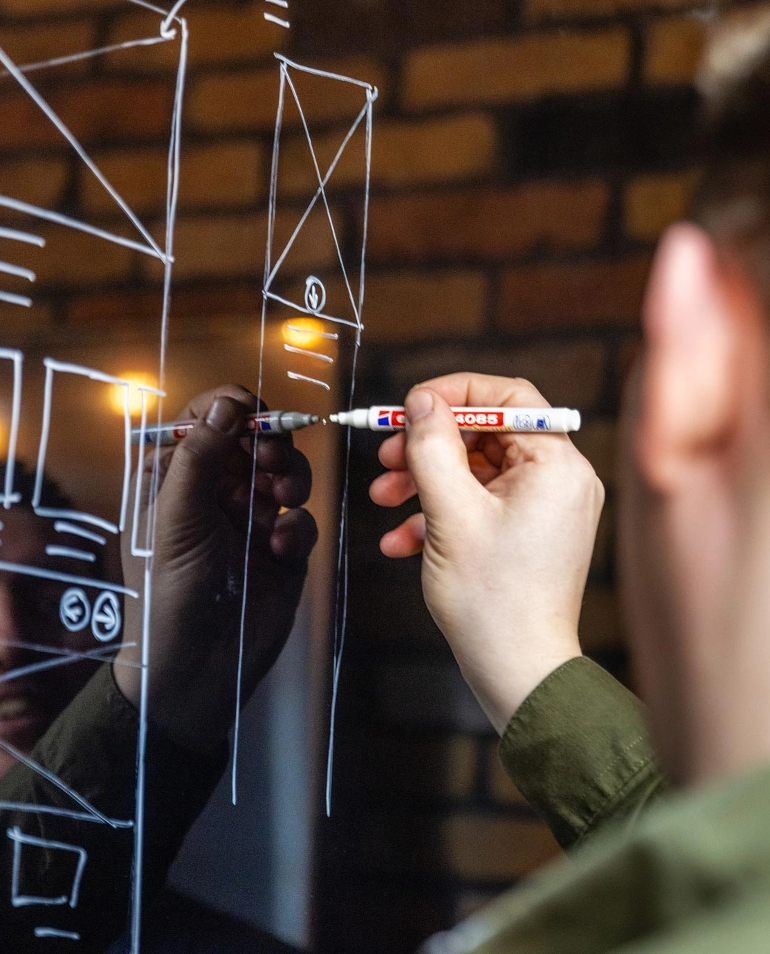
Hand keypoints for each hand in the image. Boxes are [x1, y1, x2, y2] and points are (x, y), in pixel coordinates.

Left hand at [116, 386, 316, 750]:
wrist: (197, 671)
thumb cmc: (168, 595)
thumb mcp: (175, 520)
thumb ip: (198, 458)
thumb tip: (226, 402)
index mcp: (177, 476)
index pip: (210, 418)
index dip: (235, 410)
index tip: (256, 416)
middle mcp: (217, 490)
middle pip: (259, 439)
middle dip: (271, 446)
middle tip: (271, 467)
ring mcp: (253, 519)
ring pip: (288, 473)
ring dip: (291, 480)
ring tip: (281, 504)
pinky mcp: (283, 550)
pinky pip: (303, 519)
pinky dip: (296, 529)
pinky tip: (279, 551)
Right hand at [370, 373, 603, 732]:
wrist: (517, 672)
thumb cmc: (493, 600)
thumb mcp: (450, 512)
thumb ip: (433, 446)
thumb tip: (422, 400)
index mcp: (556, 465)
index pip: (508, 396)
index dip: (454, 392)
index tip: (411, 406)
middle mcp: (560, 480)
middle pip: (485, 434)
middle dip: (429, 447)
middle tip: (387, 457)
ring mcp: (545, 508)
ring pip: (476, 471)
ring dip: (425, 481)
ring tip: (384, 499)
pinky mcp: (529, 533)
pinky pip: (480, 505)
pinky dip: (439, 515)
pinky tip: (401, 541)